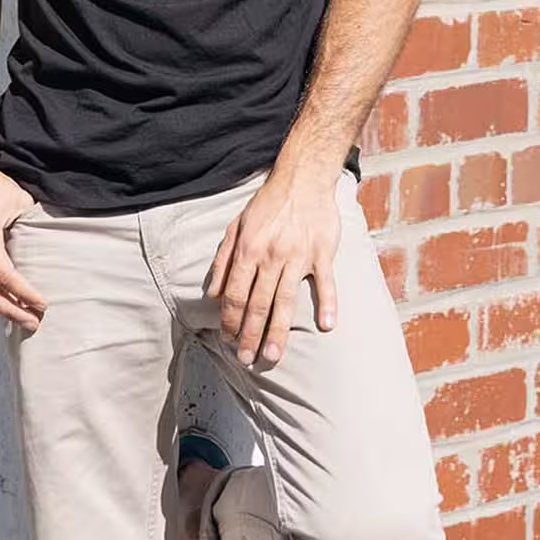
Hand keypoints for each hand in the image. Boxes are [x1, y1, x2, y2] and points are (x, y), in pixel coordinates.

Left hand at [205, 164, 342, 368]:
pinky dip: (327, 304)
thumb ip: (223, 260)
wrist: (303, 179)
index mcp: (248, 250)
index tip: (227, 341)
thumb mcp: (236, 226)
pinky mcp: (322, 253)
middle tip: (246, 360)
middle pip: (258, 304)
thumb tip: (212, 293)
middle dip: (250, 335)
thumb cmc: (268, 204)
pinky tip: (326, 326)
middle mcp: (272, 256)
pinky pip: (325, 283)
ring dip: (278, 331)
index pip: (234, 294)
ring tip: (273, 356)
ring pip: (286, 300)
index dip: (229, 320)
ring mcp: (299, 256)